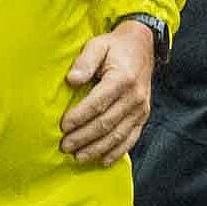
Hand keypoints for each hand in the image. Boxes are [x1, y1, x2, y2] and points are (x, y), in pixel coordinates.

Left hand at [59, 19, 158, 164]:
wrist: (143, 46)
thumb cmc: (115, 47)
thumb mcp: (97, 45)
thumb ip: (85, 61)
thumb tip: (72, 80)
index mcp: (122, 79)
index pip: (98, 103)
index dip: (79, 117)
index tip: (63, 126)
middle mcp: (134, 97)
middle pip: (106, 123)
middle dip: (84, 137)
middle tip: (65, 146)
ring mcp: (141, 109)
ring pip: (118, 135)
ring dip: (97, 149)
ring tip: (78, 156)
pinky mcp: (143, 117)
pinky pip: (131, 138)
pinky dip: (117, 152)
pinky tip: (102, 161)